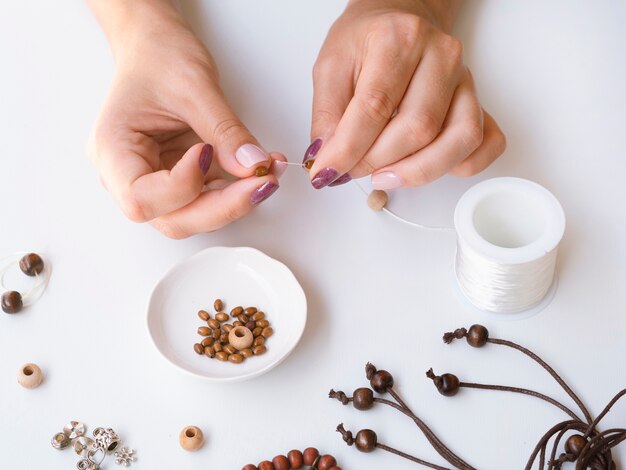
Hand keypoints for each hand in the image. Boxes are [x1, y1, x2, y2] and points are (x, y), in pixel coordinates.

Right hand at [87, 0, 283, 237]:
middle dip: (221, 206)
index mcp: (112, 150)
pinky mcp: (179, 179)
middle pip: (172, 218)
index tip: (209, 154)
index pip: (141, 198)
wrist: (157, 45)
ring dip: (234, 201)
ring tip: (266, 175)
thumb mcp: (195, 87)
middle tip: (261, 183)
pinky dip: (236, 190)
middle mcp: (127, 175)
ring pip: (193, 216)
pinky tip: (259, 172)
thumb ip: (226, 131)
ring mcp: (154, 181)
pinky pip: (207, 199)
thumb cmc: (159, 57)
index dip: (183, 187)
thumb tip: (254, 166)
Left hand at [305, 0, 505, 189]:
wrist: (399, 17)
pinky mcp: (478, 101)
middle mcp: (441, 56)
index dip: (347, 149)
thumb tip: (327, 160)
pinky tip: (428, 165)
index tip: (326, 172)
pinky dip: (462, 165)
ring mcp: (465, 80)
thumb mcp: (330, 66)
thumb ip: (326, 114)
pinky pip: (487, 142)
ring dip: (417, 171)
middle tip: (350, 170)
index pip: (374, 106)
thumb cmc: (366, 41)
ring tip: (384, 176)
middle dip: (377, 162)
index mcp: (398, 39)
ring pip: (459, 139)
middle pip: (417, 128)